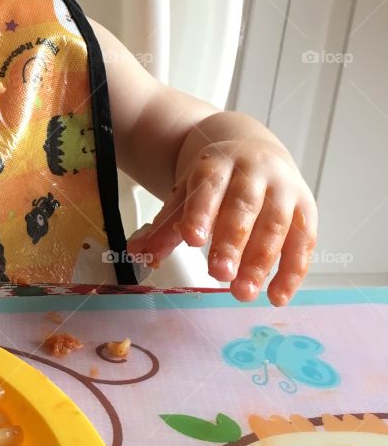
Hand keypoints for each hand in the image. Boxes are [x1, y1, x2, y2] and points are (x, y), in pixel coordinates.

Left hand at [126, 139, 317, 305]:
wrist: (252, 149)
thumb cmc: (216, 180)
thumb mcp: (186, 193)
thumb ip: (166, 224)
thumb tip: (139, 253)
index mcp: (219, 163)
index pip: (210, 186)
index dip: (202, 212)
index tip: (192, 239)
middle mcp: (255, 172)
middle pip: (244, 206)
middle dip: (231, 242)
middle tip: (218, 275)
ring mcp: (284, 189)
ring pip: (275, 225)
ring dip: (260, 262)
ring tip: (242, 292)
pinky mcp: (305, 209)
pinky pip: (303, 241)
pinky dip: (291, 271)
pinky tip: (276, 296)